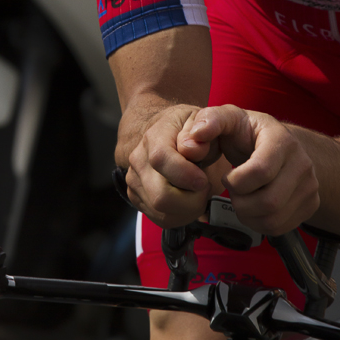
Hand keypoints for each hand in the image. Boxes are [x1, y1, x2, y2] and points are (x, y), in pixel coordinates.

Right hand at [126, 105, 218, 227]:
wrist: (170, 133)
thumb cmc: (191, 129)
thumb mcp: (204, 120)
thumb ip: (205, 128)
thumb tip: (192, 149)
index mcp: (155, 136)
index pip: (161, 160)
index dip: (185, 175)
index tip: (203, 180)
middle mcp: (138, 159)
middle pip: (161, 196)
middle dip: (192, 199)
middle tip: (204, 186)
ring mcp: (134, 180)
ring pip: (162, 212)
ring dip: (188, 209)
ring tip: (197, 192)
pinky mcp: (136, 197)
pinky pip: (161, 219)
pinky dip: (181, 215)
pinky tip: (188, 199)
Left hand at [177, 105, 319, 235]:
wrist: (274, 143)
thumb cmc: (247, 133)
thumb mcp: (227, 119)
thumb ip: (210, 121)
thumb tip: (199, 133)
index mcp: (282, 140)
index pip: (261, 171)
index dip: (236, 181)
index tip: (227, 176)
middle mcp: (302, 163)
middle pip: (270, 201)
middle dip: (241, 202)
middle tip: (233, 191)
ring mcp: (310, 185)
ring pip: (274, 218)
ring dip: (248, 215)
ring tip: (242, 198)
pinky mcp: (311, 204)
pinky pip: (281, 227)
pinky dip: (259, 224)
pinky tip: (253, 207)